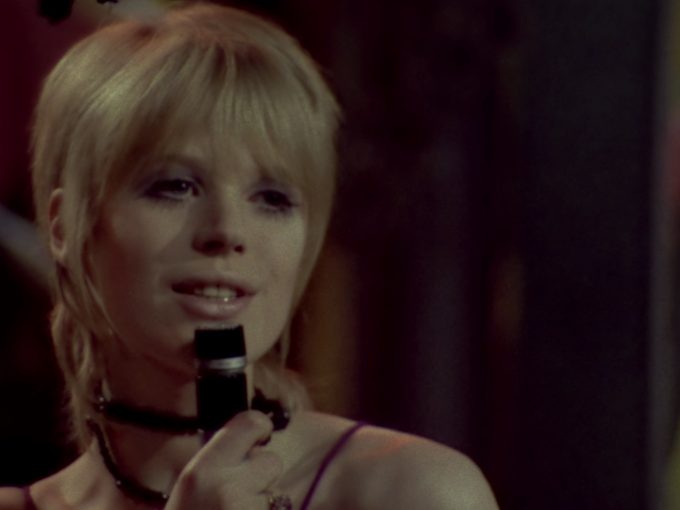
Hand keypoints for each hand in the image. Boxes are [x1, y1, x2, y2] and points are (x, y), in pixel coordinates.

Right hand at [165, 410, 281, 509]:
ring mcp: (248, 509)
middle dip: (264, 474)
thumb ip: (218, 458)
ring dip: (265, 500)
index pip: (250, 424)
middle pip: (272, 460)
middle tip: (246, 489)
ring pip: (278, 491)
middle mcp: (228, 488)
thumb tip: (250, 439)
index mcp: (203, 471)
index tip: (260, 435)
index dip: (260, 426)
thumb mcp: (189, 486)